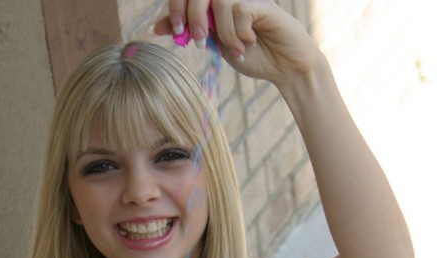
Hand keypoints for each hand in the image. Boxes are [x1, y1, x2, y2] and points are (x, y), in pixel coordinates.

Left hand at [154, 1, 320, 83]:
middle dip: (194, 16)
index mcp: (216, 3)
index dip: (176, 6)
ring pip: (220, 2)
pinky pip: (239, 10)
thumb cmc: (252, 55)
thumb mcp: (216, 45)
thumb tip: (157, 27)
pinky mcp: (262, 4)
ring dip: (223, 32)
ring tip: (235, 49)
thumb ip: (192, 31)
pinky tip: (249, 42)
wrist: (284, 68)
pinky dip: (239, 32)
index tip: (175, 29)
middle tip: (200, 41)